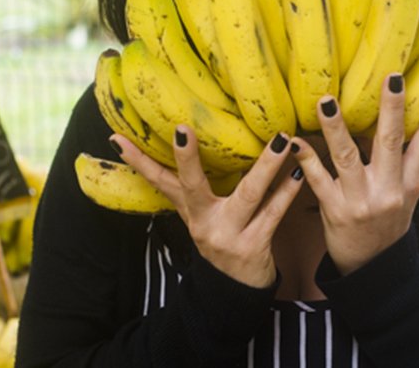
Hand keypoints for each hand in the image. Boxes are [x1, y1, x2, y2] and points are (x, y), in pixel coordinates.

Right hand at [111, 128, 302, 287]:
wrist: (236, 290)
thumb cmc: (221, 238)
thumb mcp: (198, 216)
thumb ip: (188, 187)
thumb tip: (174, 144)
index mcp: (190, 211)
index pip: (158, 181)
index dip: (139, 161)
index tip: (120, 139)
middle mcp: (204, 223)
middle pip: (192, 187)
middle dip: (186, 159)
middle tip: (183, 130)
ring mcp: (228, 236)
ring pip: (249, 194)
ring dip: (267, 166)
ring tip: (281, 140)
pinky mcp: (254, 247)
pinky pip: (274, 214)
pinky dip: (288, 192)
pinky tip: (299, 173)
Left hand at [291, 74, 418, 274]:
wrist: (370, 265)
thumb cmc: (387, 218)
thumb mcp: (406, 191)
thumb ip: (406, 157)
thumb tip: (405, 110)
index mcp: (411, 182)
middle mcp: (390, 190)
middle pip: (392, 142)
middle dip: (391, 109)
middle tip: (391, 77)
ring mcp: (361, 200)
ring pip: (348, 157)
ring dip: (336, 127)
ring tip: (326, 100)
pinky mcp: (334, 210)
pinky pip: (317, 180)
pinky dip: (305, 158)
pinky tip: (293, 140)